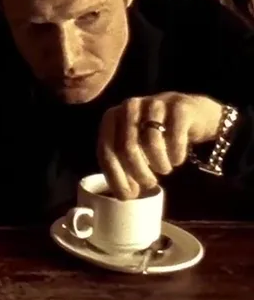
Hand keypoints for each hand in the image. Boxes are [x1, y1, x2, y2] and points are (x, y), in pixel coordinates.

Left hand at [97, 92, 225, 198]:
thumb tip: (125, 195)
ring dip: (159, 163)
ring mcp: (154, 103)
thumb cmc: (158, 135)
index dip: (115, 176)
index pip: (106, 150)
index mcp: (112, 117)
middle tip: (150, 184)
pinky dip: (176, 154)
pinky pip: (174, 136)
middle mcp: (129, 106)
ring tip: (164, 170)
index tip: (128, 195)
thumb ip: (124, 166)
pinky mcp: (179, 106)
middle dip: (138, 173)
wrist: (193, 114)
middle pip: (126, 147)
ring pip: (150, 141)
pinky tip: (177, 160)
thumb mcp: (136, 148)